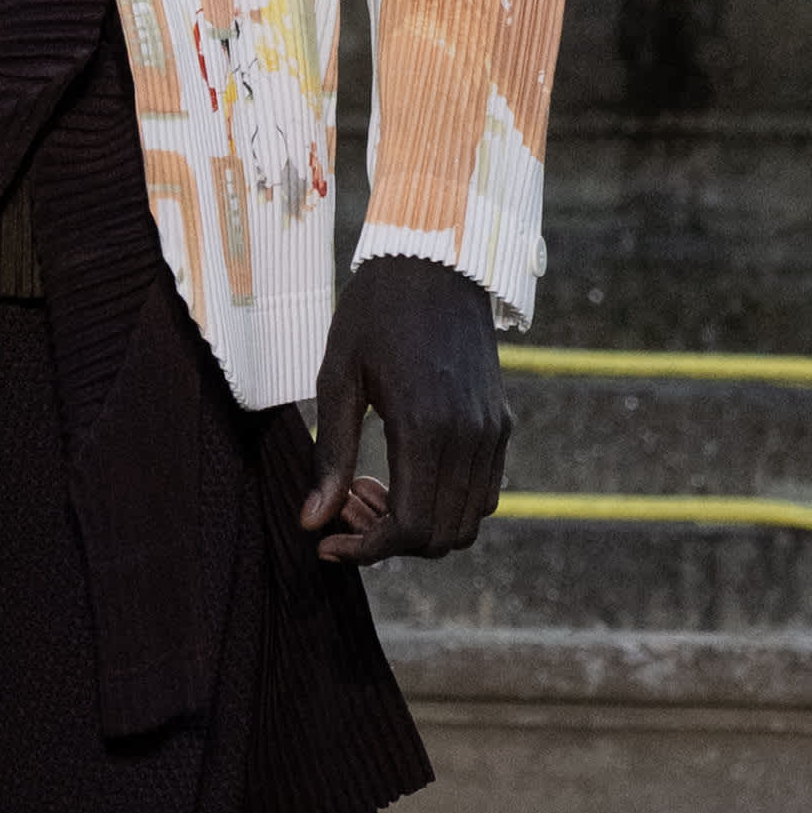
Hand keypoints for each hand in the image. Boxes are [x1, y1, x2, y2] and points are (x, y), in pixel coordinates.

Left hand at [298, 255, 510, 563]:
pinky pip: (483, 493)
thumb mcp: (337, 378)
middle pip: (441, 537)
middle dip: (388, 541)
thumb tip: (312, 522)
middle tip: (344, 509)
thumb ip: (328, 455)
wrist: (435, 262)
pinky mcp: (500, 424)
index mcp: (424, 426)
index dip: (366, 550)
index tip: (327, 543)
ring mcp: (491, 432)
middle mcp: (468, 436)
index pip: (409, 528)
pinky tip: (403, 475)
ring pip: (467, 523)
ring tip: (370, 490)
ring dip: (419, 526)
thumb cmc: (374, 313)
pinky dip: (445, 505)